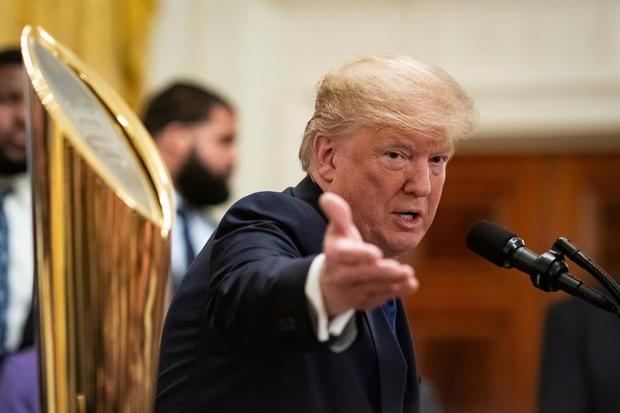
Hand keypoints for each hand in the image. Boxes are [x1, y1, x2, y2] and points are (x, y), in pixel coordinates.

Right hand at [318, 192, 418, 316]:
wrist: (328, 285)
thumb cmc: (338, 251)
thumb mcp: (337, 233)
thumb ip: (338, 216)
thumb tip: (327, 196)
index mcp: (335, 255)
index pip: (345, 256)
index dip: (359, 255)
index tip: (376, 253)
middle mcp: (341, 275)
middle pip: (362, 274)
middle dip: (381, 272)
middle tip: (401, 268)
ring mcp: (352, 291)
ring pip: (373, 288)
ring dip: (392, 283)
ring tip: (409, 276)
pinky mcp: (363, 302)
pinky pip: (379, 298)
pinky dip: (395, 292)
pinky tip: (411, 284)